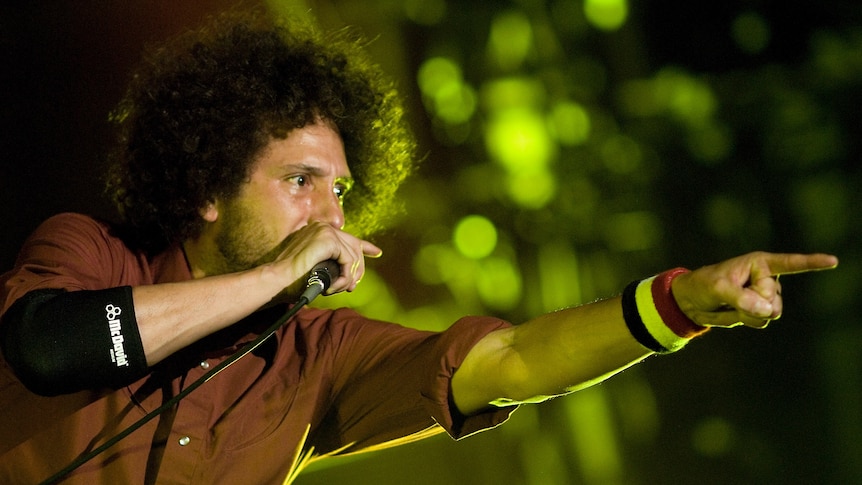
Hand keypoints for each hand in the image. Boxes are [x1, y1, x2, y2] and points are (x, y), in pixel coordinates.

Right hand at [272, 221, 382, 296]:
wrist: (278, 278)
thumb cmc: (292, 278)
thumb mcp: (317, 268)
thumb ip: (332, 263)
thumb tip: (352, 269)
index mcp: (319, 231)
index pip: (348, 237)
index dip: (365, 246)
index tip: (377, 252)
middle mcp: (323, 227)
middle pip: (354, 247)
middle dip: (358, 269)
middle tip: (352, 286)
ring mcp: (326, 231)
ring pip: (352, 256)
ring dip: (348, 278)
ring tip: (336, 290)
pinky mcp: (328, 240)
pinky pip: (348, 261)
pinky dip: (345, 276)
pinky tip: (335, 286)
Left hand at [671, 251, 837, 328]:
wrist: (692, 301)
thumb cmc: (703, 285)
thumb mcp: (718, 289)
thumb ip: (742, 298)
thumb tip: (768, 311)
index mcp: (759, 263)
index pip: (791, 263)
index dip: (812, 263)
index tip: (833, 261)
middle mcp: (767, 278)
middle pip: (774, 299)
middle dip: (753, 304)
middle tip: (732, 296)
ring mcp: (765, 296)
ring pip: (771, 313)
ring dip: (750, 314)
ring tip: (732, 304)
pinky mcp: (760, 311)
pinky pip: (761, 322)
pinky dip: (748, 320)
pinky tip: (735, 312)